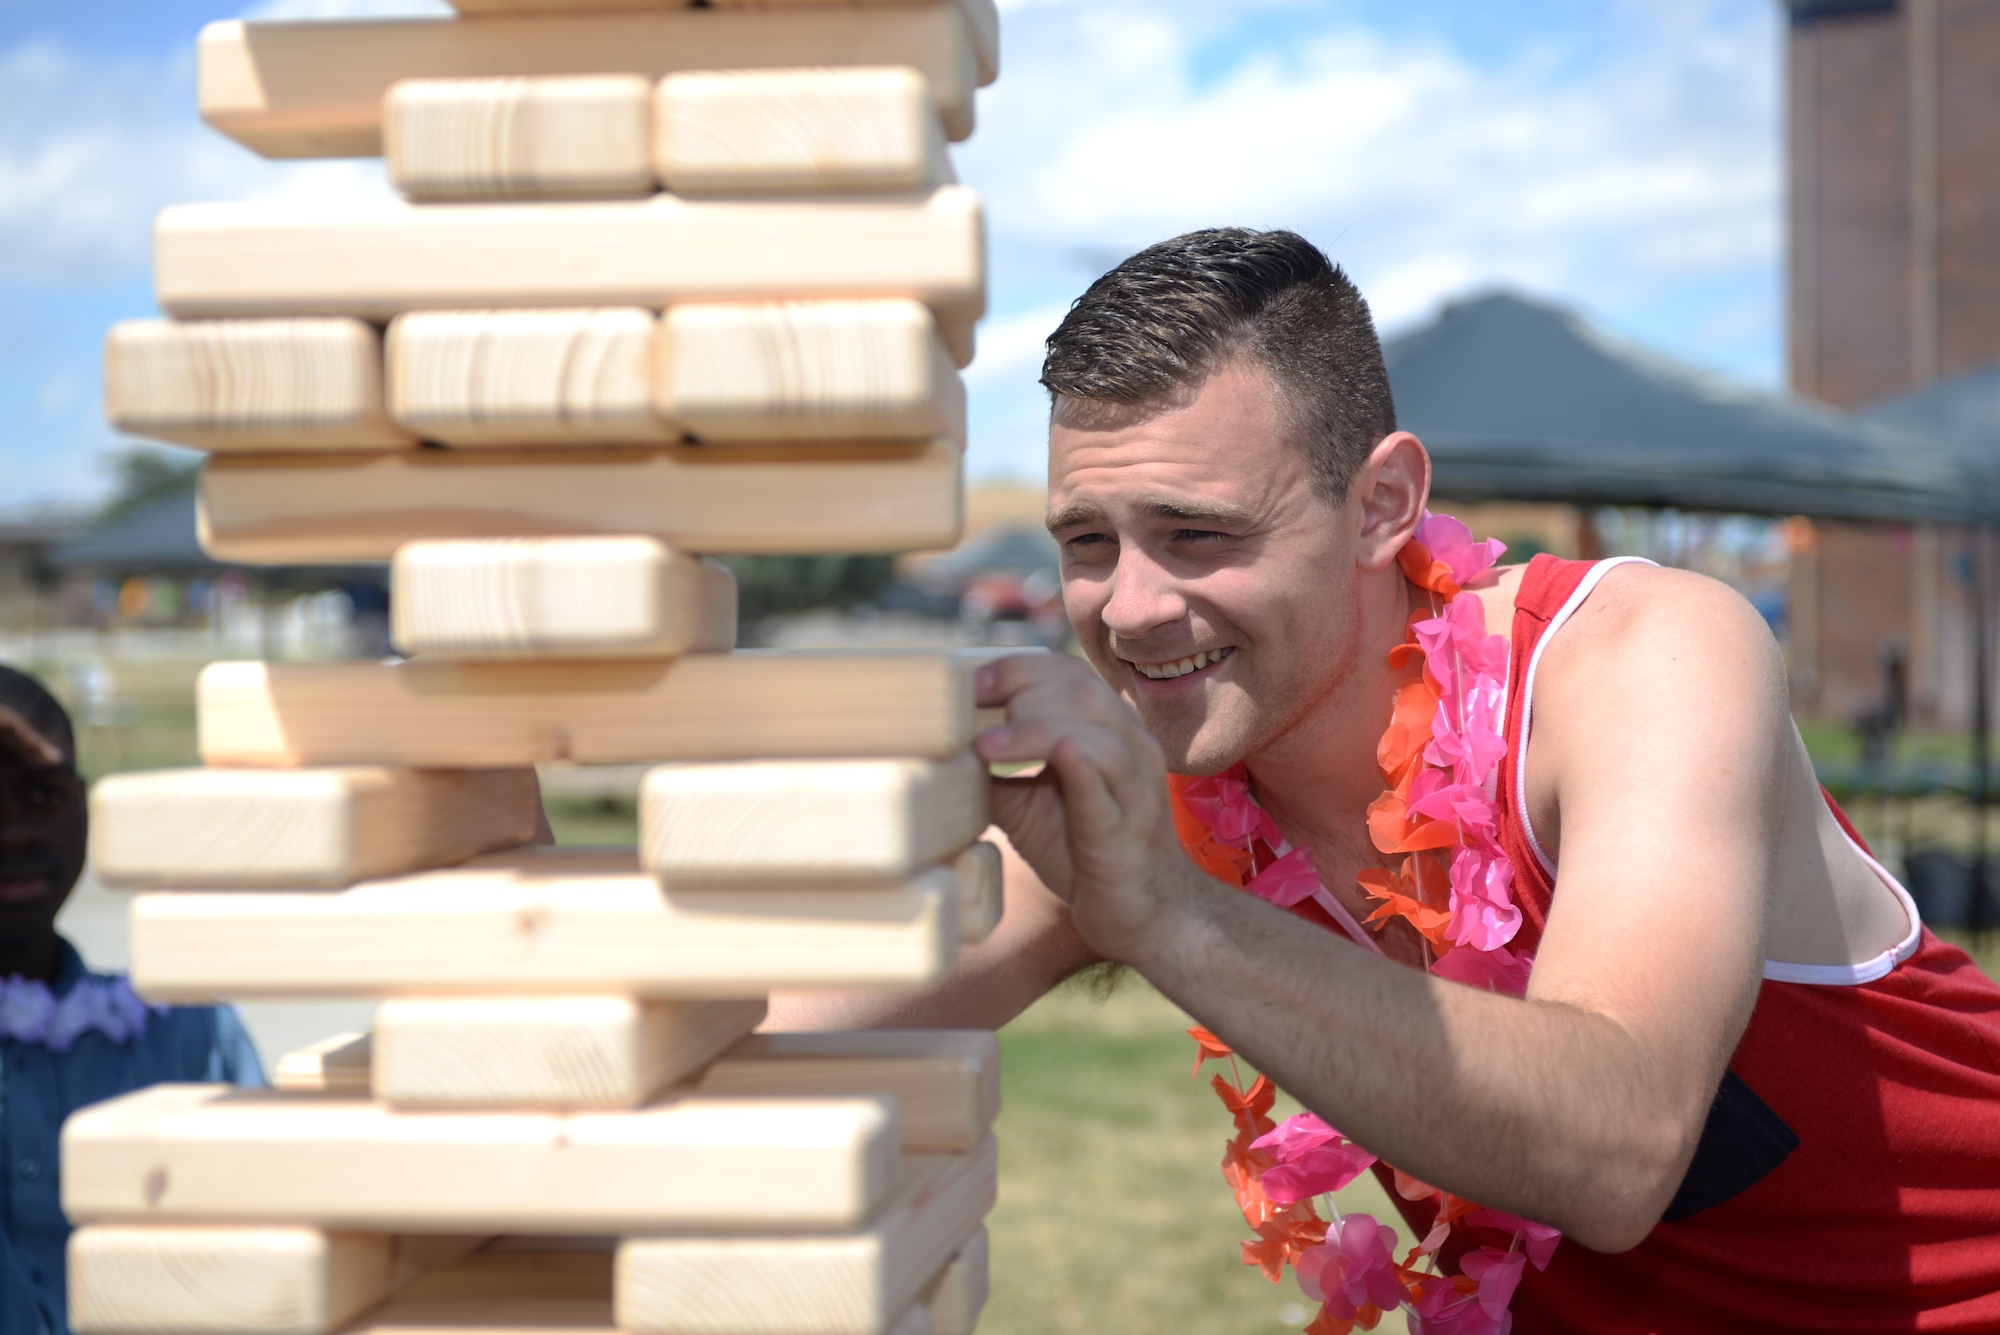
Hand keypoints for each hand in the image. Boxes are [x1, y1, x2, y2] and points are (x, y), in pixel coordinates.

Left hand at [973, 653, 1198, 962]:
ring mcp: (1134, 788)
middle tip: (972, 709)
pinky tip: (1055, 753)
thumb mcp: (1028, 807)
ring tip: (987, 746)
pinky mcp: (1126, 831)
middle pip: (1081, 691)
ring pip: (1097, 734)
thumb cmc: (1085, 852)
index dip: (1016, 669)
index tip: (969, 684)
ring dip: (1035, 729)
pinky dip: (1080, 765)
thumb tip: (939, 753)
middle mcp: (1130, 747)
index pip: (1066, 674)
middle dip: (1020, 690)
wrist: (1143, 915)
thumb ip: (994, 776)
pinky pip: (1109, 788)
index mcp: (1108, 730)